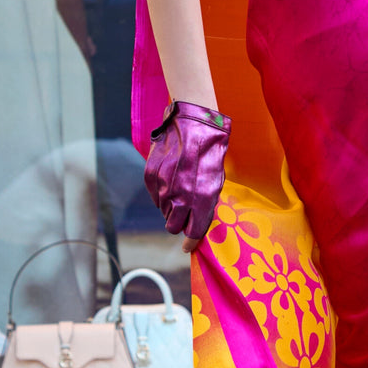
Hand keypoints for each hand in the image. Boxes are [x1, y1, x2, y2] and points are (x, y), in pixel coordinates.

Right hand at [144, 100, 230, 246]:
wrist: (192, 122)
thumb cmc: (210, 150)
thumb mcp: (217, 179)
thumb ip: (207, 203)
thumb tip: (197, 220)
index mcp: (202, 199)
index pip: (193, 232)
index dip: (191, 241)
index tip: (188, 246)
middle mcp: (181, 196)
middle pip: (173, 227)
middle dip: (179, 224)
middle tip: (184, 214)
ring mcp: (163, 187)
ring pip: (163, 211)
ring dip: (171, 206)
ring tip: (180, 187)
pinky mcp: (150, 176)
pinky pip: (155, 196)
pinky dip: (161, 193)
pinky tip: (170, 179)